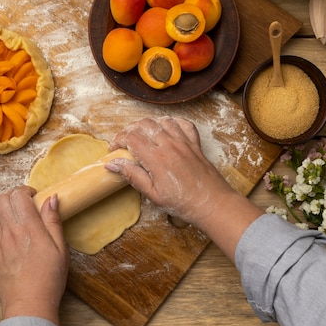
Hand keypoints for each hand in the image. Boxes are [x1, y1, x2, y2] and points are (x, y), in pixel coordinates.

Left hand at [0, 186, 68, 324]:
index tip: (33, 196)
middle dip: (12, 196)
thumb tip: (51, 198)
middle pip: (1, 199)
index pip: (18, 195)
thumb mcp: (60, 248)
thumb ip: (53, 221)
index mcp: (29, 227)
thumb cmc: (48, 279)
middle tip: (21, 204)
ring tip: (10, 217)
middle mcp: (9, 231)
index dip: (25, 190)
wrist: (29, 305)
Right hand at [106, 116, 235, 223]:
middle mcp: (170, 145)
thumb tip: (112, 164)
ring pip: (162, 121)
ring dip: (149, 124)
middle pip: (144, 124)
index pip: (131, 137)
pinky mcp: (195, 144)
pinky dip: (173, 122)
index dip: (118, 140)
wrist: (213, 204)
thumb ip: (132, 176)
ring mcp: (184, 142)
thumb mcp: (152, 194)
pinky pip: (183, 124)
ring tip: (143, 134)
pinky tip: (167, 129)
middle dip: (130, 129)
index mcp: (157, 158)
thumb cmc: (182, 203)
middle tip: (125, 141)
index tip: (114, 149)